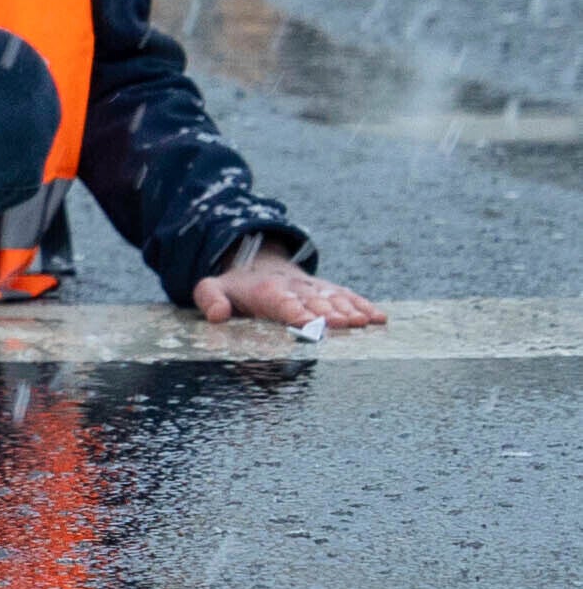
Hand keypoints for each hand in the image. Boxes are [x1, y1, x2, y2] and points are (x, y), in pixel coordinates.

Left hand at [191, 238, 385, 329]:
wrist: (259, 264)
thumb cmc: (237, 286)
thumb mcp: (213, 287)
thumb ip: (210, 298)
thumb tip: (217, 315)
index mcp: (266, 291)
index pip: (282, 303)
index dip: (296, 313)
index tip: (310, 324)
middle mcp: (295, 288)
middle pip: (314, 303)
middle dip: (330, 313)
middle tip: (346, 324)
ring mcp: (314, 289)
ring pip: (335, 299)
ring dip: (350, 310)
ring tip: (366, 322)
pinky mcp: (329, 290)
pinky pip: (348, 296)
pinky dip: (364, 306)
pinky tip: (379, 318)